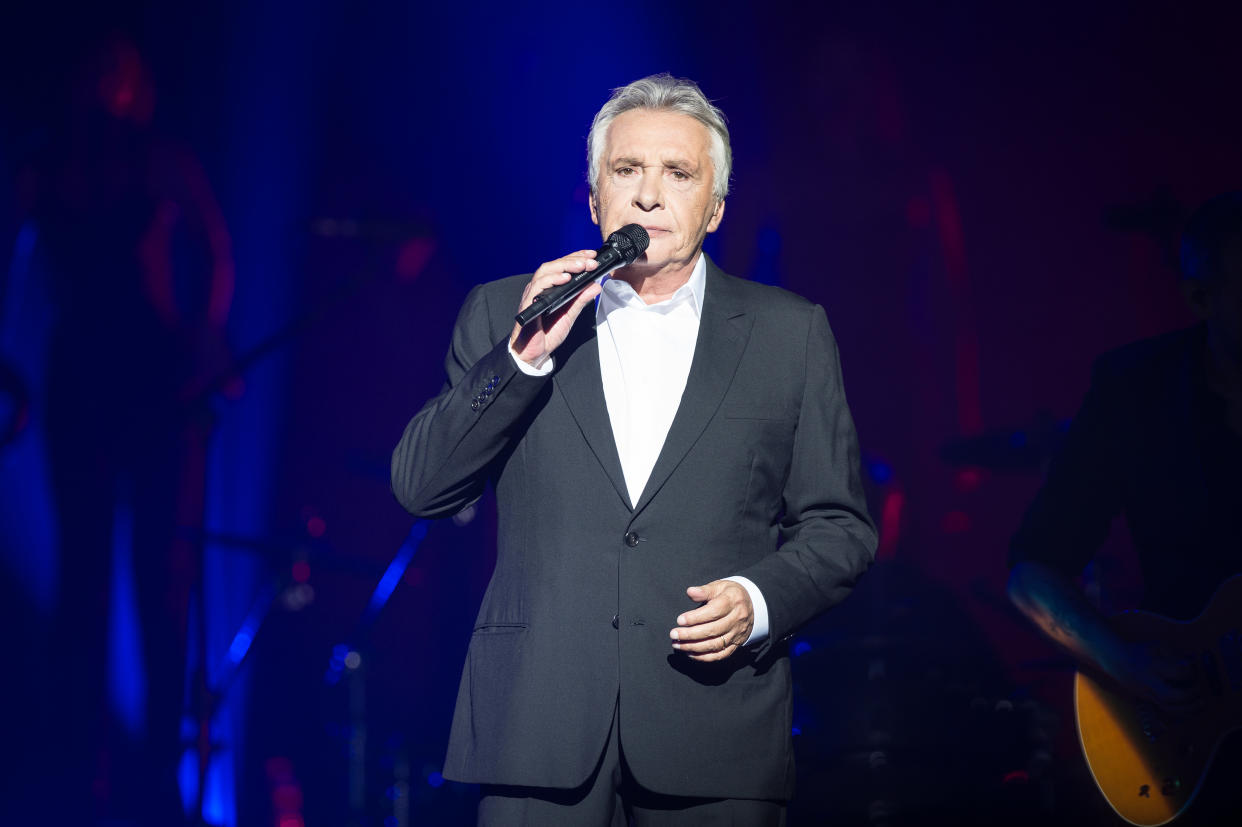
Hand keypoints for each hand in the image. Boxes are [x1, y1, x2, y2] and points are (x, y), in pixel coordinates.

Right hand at [510, 250, 601, 365]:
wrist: (534, 352)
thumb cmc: (548, 333)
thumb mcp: (570, 314)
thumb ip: (581, 299)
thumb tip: (596, 285)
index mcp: (549, 288)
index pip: (562, 266)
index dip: (576, 257)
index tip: (592, 255)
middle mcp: (540, 287)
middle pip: (554, 265)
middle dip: (574, 260)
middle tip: (590, 261)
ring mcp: (533, 293)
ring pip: (545, 271)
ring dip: (564, 266)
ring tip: (581, 266)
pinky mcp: (528, 303)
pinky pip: (538, 286)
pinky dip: (552, 280)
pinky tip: (565, 279)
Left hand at [669, 580, 753, 661]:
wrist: (751, 605)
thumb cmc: (729, 594)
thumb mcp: (719, 586)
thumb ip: (704, 590)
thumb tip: (690, 592)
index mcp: (733, 601)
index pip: (713, 612)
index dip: (695, 617)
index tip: (680, 620)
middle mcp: (737, 619)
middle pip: (713, 630)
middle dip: (690, 634)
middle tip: (674, 634)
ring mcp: (737, 634)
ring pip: (715, 644)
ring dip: (694, 647)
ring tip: (677, 645)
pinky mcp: (736, 644)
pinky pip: (720, 655)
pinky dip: (704, 657)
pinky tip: (690, 653)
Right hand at [1112, 640, 1202, 715]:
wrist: (1116, 661)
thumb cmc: (1139, 651)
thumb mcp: (1157, 646)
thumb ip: (1175, 655)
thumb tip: (1190, 665)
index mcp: (1154, 666)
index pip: (1178, 672)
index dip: (1190, 671)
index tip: (1192, 667)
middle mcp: (1150, 683)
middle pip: (1172, 696)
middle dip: (1190, 695)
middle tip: (1199, 689)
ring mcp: (1148, 694)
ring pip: (1169, 708)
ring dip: (1189, 709)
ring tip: (1202, 703)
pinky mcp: (1148, 700)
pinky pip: (1166, 711)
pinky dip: (1181, 713)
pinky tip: (1191, 709)